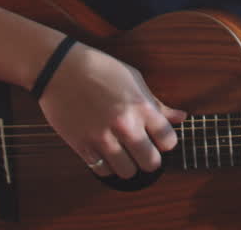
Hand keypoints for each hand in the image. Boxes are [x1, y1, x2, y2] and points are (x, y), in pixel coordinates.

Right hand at [37, 43, 186, 178]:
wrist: (60, 68)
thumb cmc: (100, 68)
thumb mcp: (134, 79)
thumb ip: (158, 104)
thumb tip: (180, 118)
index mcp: (141, 107)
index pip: (168, 141)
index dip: (166, 142)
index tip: (159, 139)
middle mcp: (124, 124)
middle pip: (151, 162)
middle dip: (150, 159)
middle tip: (144, 152)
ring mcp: (102, 137)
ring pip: (127, 172)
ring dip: (129, 166)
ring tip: (125, 155)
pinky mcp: (82, 145)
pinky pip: (102, 171)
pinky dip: (107, 167)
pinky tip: (106, 154)